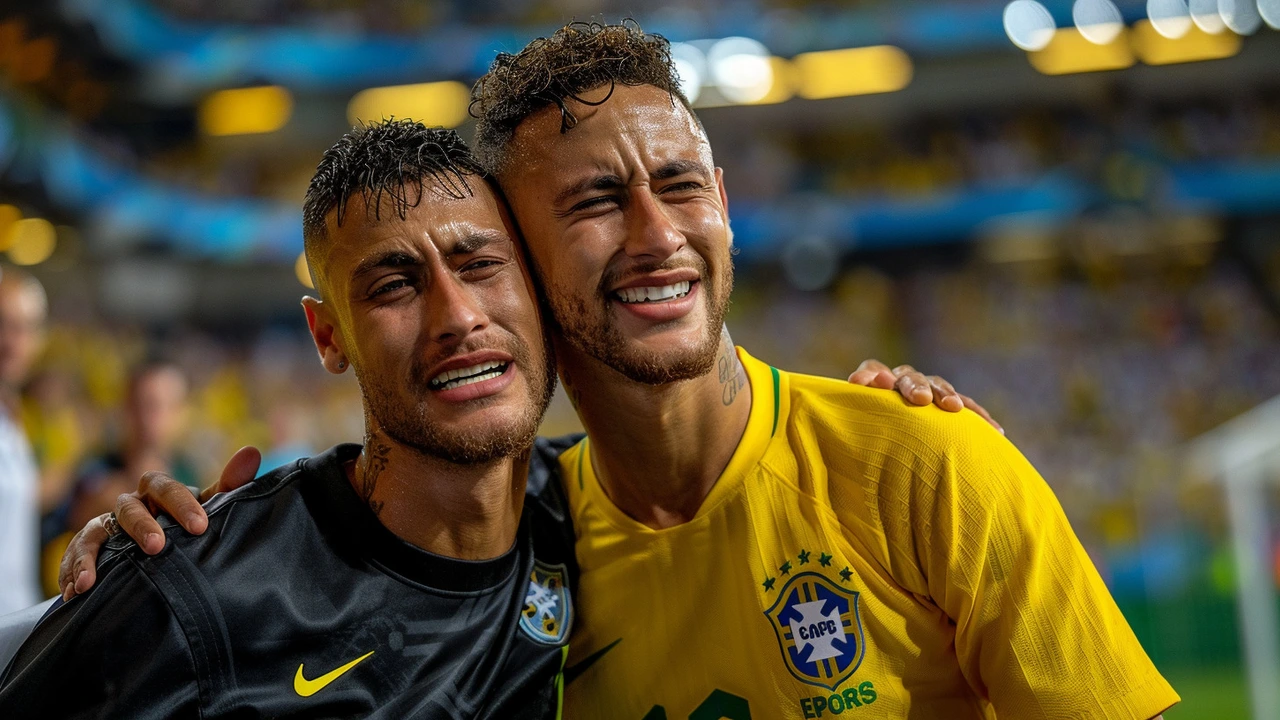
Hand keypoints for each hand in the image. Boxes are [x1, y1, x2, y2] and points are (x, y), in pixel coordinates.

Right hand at [57, 446, 261, 600]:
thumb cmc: (189, 523)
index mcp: (158, 492)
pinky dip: (71, 572)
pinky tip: (74, 592)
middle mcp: (129, 506)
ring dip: (90, 555)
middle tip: (157, 547)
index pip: (164, 487)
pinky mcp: (87, 551)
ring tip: (90, 581)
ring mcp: (105, 527)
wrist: (164, 548)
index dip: (180, 503)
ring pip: (93, 533)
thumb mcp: (209, 508)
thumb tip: (253, 452)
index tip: (200, 526)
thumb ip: (229, 485)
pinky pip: (73, 557)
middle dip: (141, 527)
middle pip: (129, 507)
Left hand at [848, 359, 1002, 433]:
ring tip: (953, 408)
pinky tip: (996, 431)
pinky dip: (979, 417)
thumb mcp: (861, 431)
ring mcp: (930, 390)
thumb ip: (857, 419)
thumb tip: (847, 403)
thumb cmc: (872, 441)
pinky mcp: (952, 406)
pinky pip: (969, 407)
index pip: (874, 369)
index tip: (871, 385)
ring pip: (939, 385)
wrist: (899, 449)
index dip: (870, 375)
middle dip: (914, 386)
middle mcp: (904, 382)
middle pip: (909, 376)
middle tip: (920, 399)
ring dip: (946, 394)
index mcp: (878, 384)